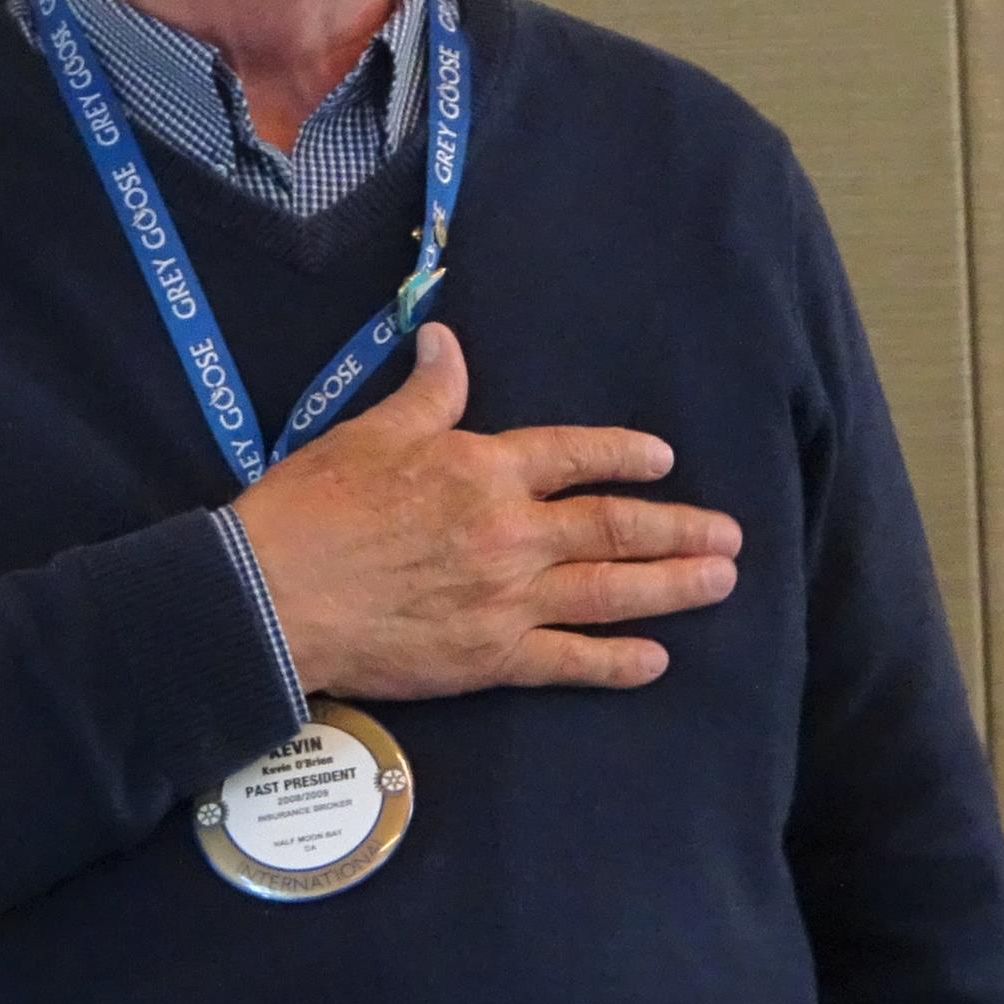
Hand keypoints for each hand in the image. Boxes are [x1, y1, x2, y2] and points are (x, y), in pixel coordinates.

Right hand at [233, 323, 739, 699]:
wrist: (274, 595)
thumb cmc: (315, 507)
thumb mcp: (372, 432)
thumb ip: (428, 393)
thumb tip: (446, 340)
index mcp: (484, 470)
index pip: (574, 455)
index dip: (623, 454)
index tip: (663, 459)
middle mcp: (511, 533)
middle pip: (613, 528)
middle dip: (678, 530)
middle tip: (729, 536)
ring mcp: (506, 601)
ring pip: (608, 591)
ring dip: (671, 587)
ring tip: (720, 581)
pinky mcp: (488, 659)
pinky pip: (568, 662)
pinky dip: (616, 663)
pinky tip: (656, 661)